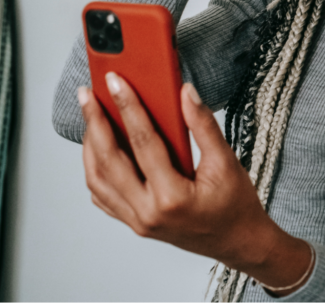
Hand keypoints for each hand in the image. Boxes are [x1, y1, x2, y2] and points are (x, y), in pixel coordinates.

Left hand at [78, 76, 312, 291]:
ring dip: (90, 146)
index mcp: (171, 196)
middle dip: (94, 123)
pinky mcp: (134, 223)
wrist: (237, 241)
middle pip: (109, 161)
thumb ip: (203, 125)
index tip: (117, 83)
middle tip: (87, 96)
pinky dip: (95, 170)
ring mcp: (137, 220)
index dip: (129, 107)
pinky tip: (99, 150)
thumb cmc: (235, 205)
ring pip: (98, 180)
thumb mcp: (226, 162)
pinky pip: (103, 196)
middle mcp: (147, 212)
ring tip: (91, 118)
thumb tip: (186, 93)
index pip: (143, 143)